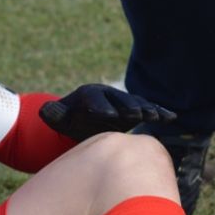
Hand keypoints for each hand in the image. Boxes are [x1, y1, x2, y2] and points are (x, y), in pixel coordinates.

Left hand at [39, 84, 175, 141]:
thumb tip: (44, 109)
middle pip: (119, 100)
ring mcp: (123, 102)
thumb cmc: (68, 119)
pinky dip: (160, 112)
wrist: (82, 118)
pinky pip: (149, 109)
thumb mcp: (58, 118)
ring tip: (156, 117)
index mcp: (89, 95)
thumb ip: (52, 114)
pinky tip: (171, 118)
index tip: (106, 115)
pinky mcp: (135, 110)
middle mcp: (108, 95)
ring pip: (137, 103)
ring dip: (147, 109)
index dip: (100, 106)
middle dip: (127, 107)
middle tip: (134, 116)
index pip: (94, 99)